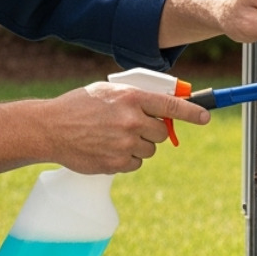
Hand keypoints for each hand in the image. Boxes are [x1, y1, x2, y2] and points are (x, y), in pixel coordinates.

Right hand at [43, 82, 209, 173]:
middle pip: (162, 133)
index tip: (205, 117)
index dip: (193, 112)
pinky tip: (107, 149)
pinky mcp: (117, 163)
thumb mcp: (108, 92)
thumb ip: (136, 98)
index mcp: (132, 98)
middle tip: (134, 127)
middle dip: (153, 131)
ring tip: (114, 137)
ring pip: (149, 150)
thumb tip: (162, 109)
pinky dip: (126, 159)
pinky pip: (135, 164)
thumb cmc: (79, 106)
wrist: (50, 128)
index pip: (172, 106)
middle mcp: (132, 121)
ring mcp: (125, 144)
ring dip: (138, 146)